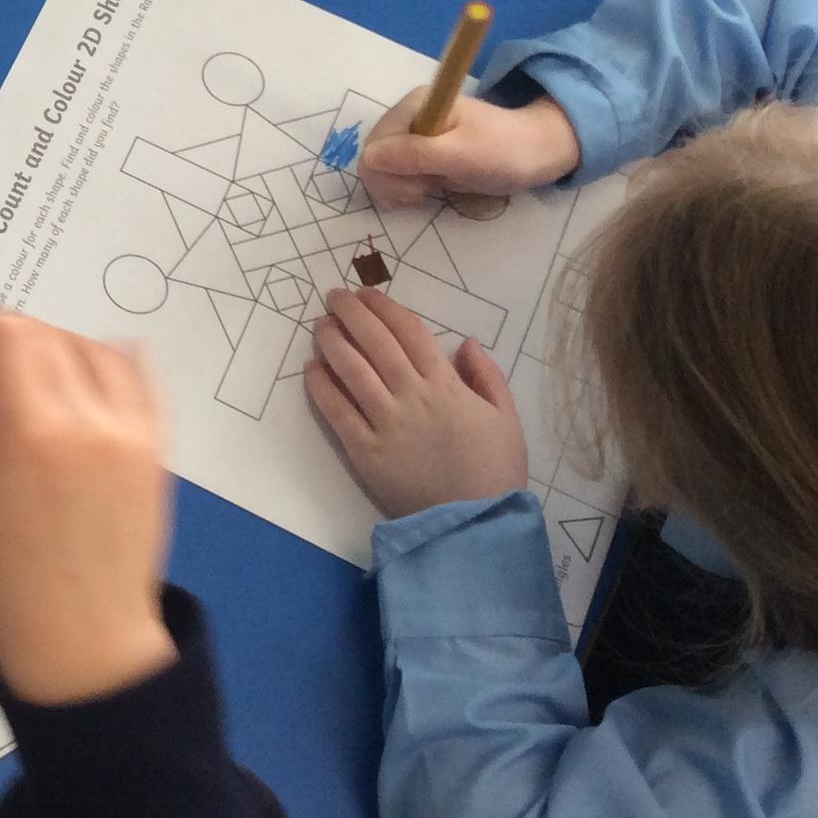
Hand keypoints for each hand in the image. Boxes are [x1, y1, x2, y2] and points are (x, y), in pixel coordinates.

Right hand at [0, 315, 175, 705]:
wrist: (84, 640)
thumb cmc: (1, 581)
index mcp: (23, 433)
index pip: (4, 333)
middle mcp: (82, 419)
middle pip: (44, 334)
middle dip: (14, 343)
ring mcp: (129, 430)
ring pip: (90, 346)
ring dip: (59, 351)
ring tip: (43, 391)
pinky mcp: (157, 446)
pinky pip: (136, 373)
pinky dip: (108, 363)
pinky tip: (88, 385)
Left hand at [305, 288, 527, 516]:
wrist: (475, 523)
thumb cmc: (494, 469)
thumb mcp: (506, 418)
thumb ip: (487, 376)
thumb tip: (466, 341)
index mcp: (446, 385)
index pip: (410, 332)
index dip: (385, 308)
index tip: (367, 294)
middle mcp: (412, 396)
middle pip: (375, 343)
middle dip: (352, 314)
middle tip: (334, 297)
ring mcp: (386, 423)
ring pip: (352, 370)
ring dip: (333, 342)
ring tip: (320, 325)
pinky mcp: (365, 451)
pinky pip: (338, 412)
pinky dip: (322, 387)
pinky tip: (311, 369)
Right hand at [355, 92, 580, 208]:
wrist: (537, 156)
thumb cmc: (504, 152)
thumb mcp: (462, 155)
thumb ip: (415, 155)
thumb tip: (367, 158)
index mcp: (414, 105)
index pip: (374, 144)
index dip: (390, 172)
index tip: (423, 186)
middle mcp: (407, 117)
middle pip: (372, 158)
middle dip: (394, 183)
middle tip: (428, 191)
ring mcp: (412, 137)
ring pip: (379, 171)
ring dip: (400, 189)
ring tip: (431, 189)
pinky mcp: (418, 155)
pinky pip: (392, 177)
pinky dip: (403, 191)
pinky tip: (425, 192)